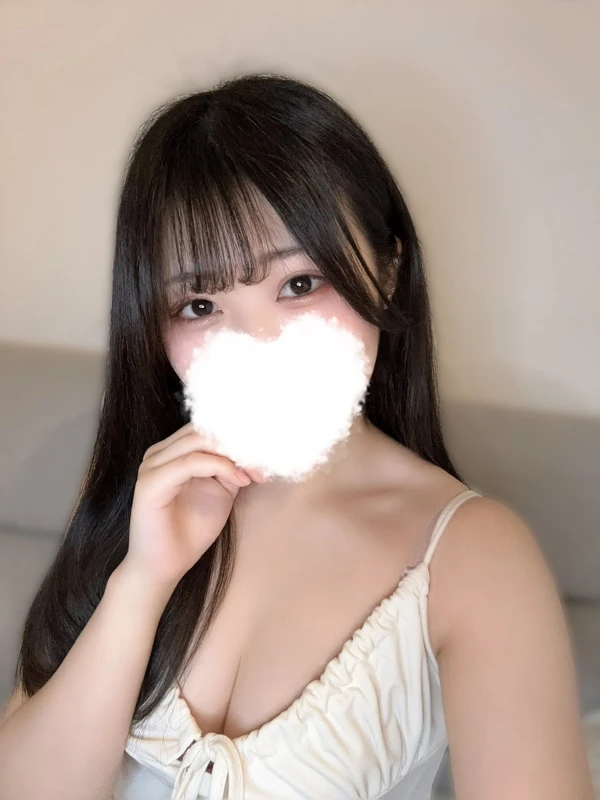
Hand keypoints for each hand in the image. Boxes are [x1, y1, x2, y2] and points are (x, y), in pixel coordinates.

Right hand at [120, 421, 264, 590]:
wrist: (164, 567)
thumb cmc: (189, 531)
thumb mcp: (221, 491)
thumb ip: (232, 468)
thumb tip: (255, 453)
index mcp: (172, 452)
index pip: (206, 426)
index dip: (237, 435)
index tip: (265, 453)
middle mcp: (159, 453)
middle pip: (204, 429)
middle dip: (238, 443)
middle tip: (262, 463)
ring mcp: (152, 465)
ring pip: (199, 440)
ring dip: (233, 454)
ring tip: (252, 473)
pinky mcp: (151, 483)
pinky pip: (191, 462)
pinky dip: (221, 467)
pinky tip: (239, 480)